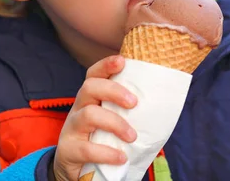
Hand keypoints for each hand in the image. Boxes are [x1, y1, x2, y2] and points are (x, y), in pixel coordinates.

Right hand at [52, 55, 137, 180]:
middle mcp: (78, 108)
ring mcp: (71, 128)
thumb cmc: (101, 139)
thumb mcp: (111, 120)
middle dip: (114, 91)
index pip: (94, 74)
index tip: (122, 61)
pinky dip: (107, 153)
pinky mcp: (68, 149)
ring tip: (132, 136)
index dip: (106, 65)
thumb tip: (161, 104)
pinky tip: (121, 157)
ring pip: (88, 115)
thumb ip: (126, 110)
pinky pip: (87, 148)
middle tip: (134, 103)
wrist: (76, 168)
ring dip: (115, 124)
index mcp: (91, 98)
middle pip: (89, 87)